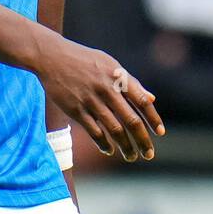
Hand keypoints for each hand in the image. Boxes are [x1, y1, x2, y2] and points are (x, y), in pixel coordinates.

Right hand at [34, 36, 164, 161]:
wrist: (52, 57)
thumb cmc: (84, 59)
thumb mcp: (110, 64)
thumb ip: (130, 82)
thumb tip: (151, 98)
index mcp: (118, 76)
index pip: (142, 101)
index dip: (153, 118)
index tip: (160, 133)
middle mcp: (107, 89)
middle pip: (131, 120)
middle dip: (142, 140)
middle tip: (149, 154)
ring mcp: (91, 101)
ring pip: (114, 130)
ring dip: (125, 147)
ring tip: (131, 157)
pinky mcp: (75, 110)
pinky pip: (94, 131)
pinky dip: (103, 144)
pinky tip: (109, 150)